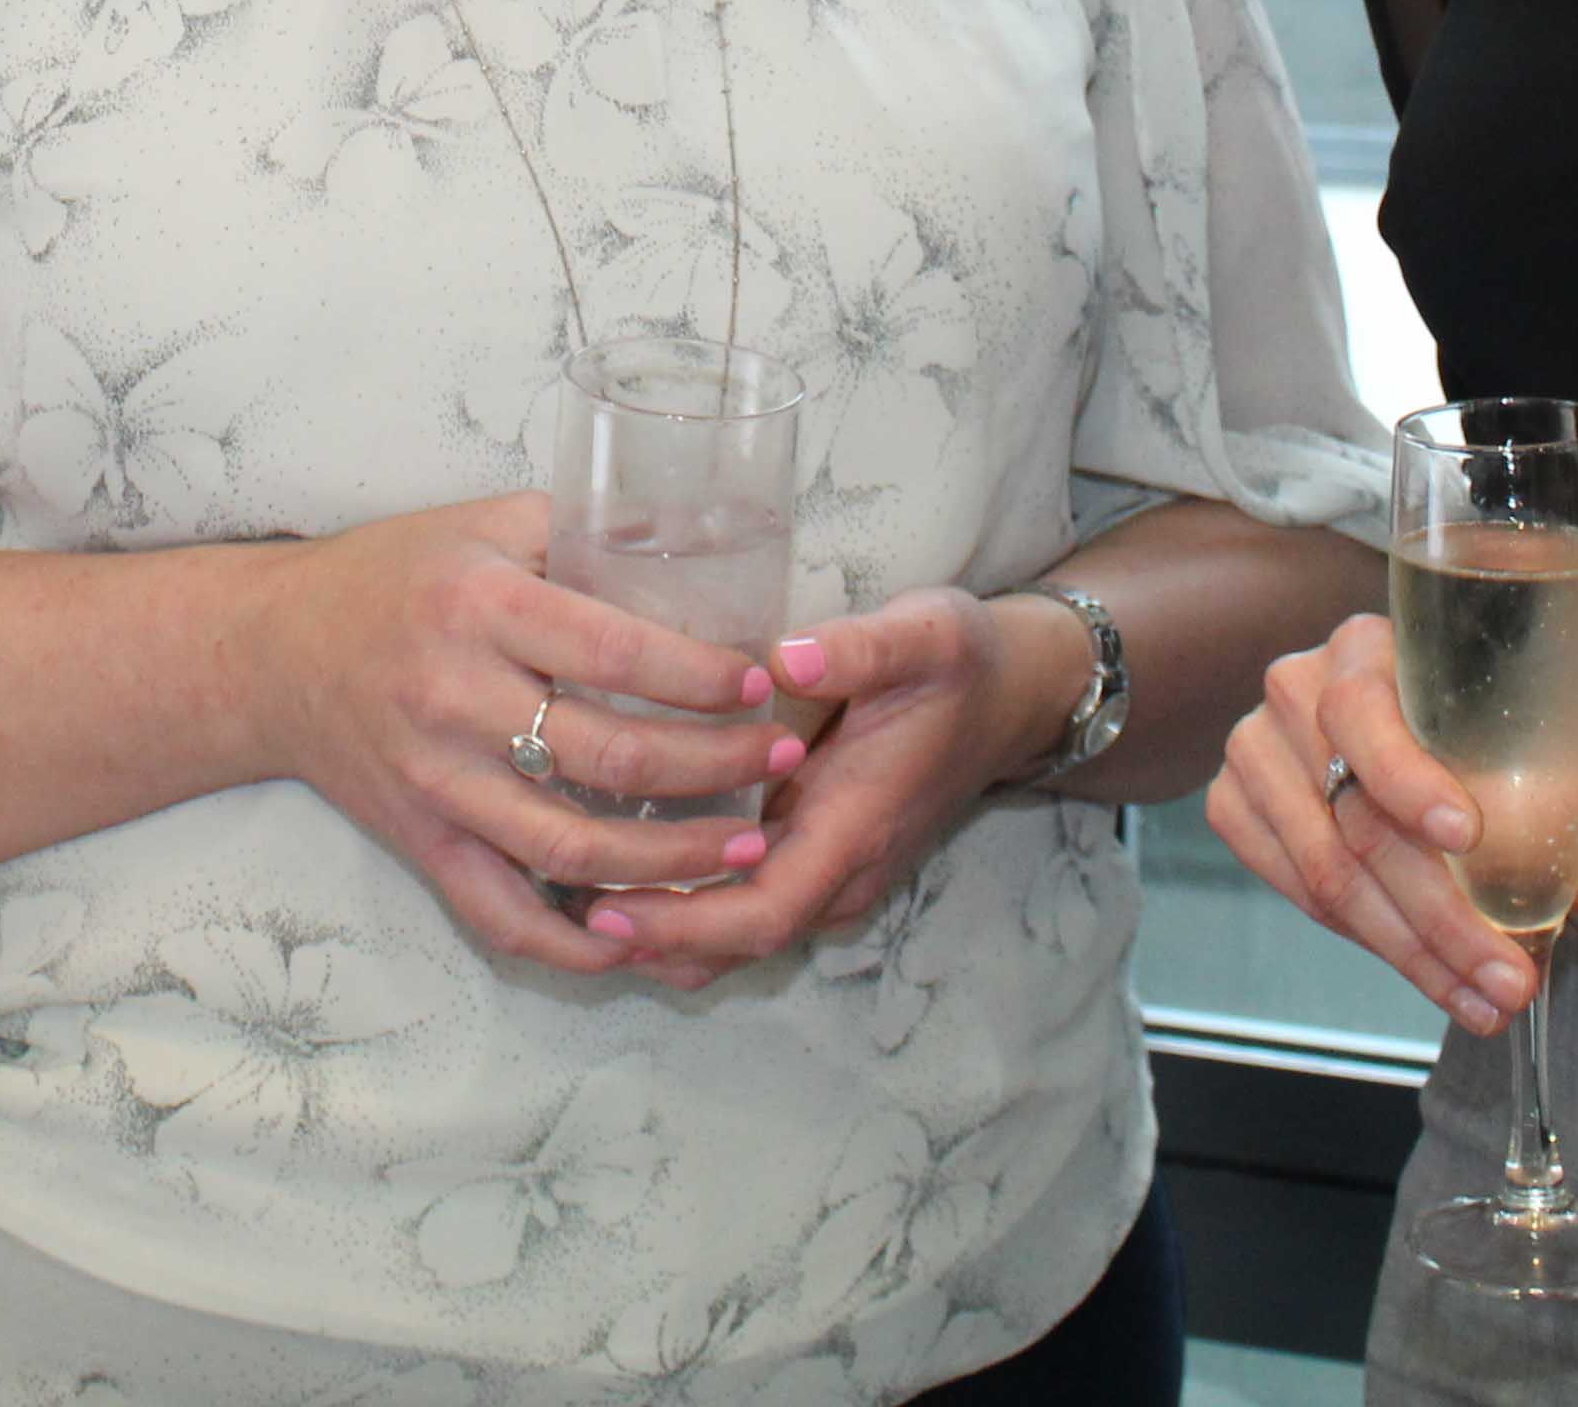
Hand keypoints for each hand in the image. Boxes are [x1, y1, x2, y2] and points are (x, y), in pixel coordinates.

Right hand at [243, 492, 784, 974]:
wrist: (271, 652)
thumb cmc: (392, 577)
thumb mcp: (483, 526)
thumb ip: (584, 533)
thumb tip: (701, 535)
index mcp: (480, 608)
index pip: (613, 652)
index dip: (700, 677)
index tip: (762, 681)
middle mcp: (455, 699)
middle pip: (609, 756)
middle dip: (716, 766)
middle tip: (784, 757)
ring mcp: (436, 781)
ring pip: (569, 848)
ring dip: (670, 859)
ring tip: (744, 848)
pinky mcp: (420, 840)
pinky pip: (499, 912)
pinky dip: (570, 942)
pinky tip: (635, 937)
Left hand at [577, 587, 1039, 987]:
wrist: (1016, 694)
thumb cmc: (963, 663)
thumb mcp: (926, 635)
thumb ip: (860, 647)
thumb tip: (786, 657)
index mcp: (856, 827)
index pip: (764, 910)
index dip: (685, 923)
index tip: (609, 907)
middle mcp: (843, 870)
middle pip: (739, 942)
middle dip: (654, 940)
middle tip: (561, 911)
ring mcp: (835, 872)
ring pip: (742, 936)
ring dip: (666, 936)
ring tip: (571, 906)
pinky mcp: (823, 857)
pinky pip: (751, 909)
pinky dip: (691, 915)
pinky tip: (626, 883)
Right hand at [1203, 613, 1577, 1038]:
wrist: (1395, 714)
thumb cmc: (1471, 721)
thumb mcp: (1533, 744)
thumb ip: (1570, 812)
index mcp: (1364, 649)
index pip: (1364, 713)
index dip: (1410, 780)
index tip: (1469, 838)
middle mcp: (1294, 690)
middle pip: (1355, 821)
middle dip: (1442, 917)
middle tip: (1510, 978)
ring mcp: (1254, 749)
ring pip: (1326, 874)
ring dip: (1413, 952)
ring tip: (1483, 999)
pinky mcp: (1233, 805)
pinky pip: (1297, 892)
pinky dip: (1368, 942)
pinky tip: (1430, 972)